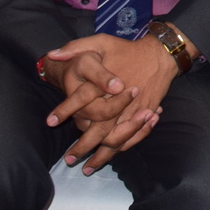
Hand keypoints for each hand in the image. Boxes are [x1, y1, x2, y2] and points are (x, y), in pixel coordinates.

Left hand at [46, 33, 180, 173]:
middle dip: (82, 148)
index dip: (64, 112)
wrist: (159, 55)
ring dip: (101, 156)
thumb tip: (52, 55)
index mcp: (104, 87)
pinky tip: (110, 156)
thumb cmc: (128, 50)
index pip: (80, 103)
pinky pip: (131, 139)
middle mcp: (118, 104)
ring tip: (88, 167)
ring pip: (115, 141)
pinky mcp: (144, 116)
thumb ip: (75, 48)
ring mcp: (132, 113)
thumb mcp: (100, 42)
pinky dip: (120, 150)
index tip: (50, 122)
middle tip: (69, 159)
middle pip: (97, 132)